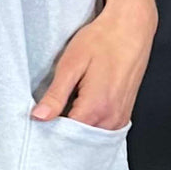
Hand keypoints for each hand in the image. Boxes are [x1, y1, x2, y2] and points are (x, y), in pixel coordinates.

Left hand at [30, 0, 158, 129]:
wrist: (131, 28)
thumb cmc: (102, 40)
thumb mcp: (71, 64)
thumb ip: (55, 95)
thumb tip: (39, 117)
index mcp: (97, 107)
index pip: (65, 137)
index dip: (49, 131)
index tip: (39, 121)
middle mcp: (111, 118)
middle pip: (78, 141)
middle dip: (61, 133)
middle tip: (49, 115)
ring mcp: (120, 119)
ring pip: (90, 138)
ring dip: (75, 131)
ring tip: (64, 110)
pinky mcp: (123, 115)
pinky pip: (101, 131)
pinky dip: (87, 127)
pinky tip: (78, 111)